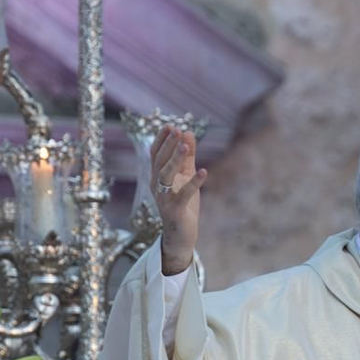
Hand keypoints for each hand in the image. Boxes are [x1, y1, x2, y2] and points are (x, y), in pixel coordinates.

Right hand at [151, 125, 207, 275]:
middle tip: (178, 130)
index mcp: (158, 176)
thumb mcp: (185, 176)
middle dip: (168, 145)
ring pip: (166, 175)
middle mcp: (157, 186)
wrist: (181, 234)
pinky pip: (183, 194)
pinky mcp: (174, 209)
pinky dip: (194, 183)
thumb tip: (188, 132)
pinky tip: (204, 171)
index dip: (161, 139)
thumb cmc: (183, 204)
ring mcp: (164, 198)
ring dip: (175, 159)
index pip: (155, 154)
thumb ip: (187, 156)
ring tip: (186, 146)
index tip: (171, 125)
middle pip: (159, 161)